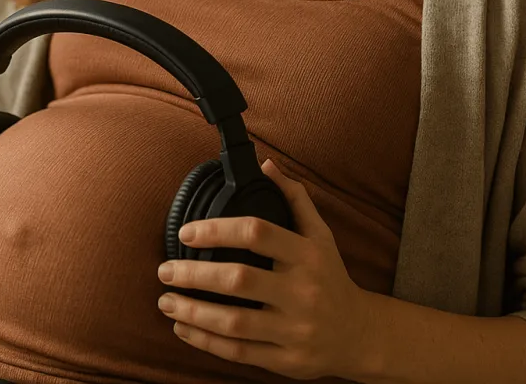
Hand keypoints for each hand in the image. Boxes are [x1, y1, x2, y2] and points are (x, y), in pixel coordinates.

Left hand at [156, 158, 376, 380]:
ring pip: (234, 322)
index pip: (257, 233)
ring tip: (165, 300)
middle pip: (240, 280)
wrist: (360, 335)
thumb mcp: (321, 235)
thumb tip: (266, 164)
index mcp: (307, 255)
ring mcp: (294, 329)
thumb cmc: (331, 277)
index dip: (217, 229)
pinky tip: (183, 327)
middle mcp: (302, 291)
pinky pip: (239, 352)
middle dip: (195, 274)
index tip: (186, 233)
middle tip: (165, 270)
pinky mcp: (286, 360)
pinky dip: (206, 341)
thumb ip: (294, 198)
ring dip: (193, 311)